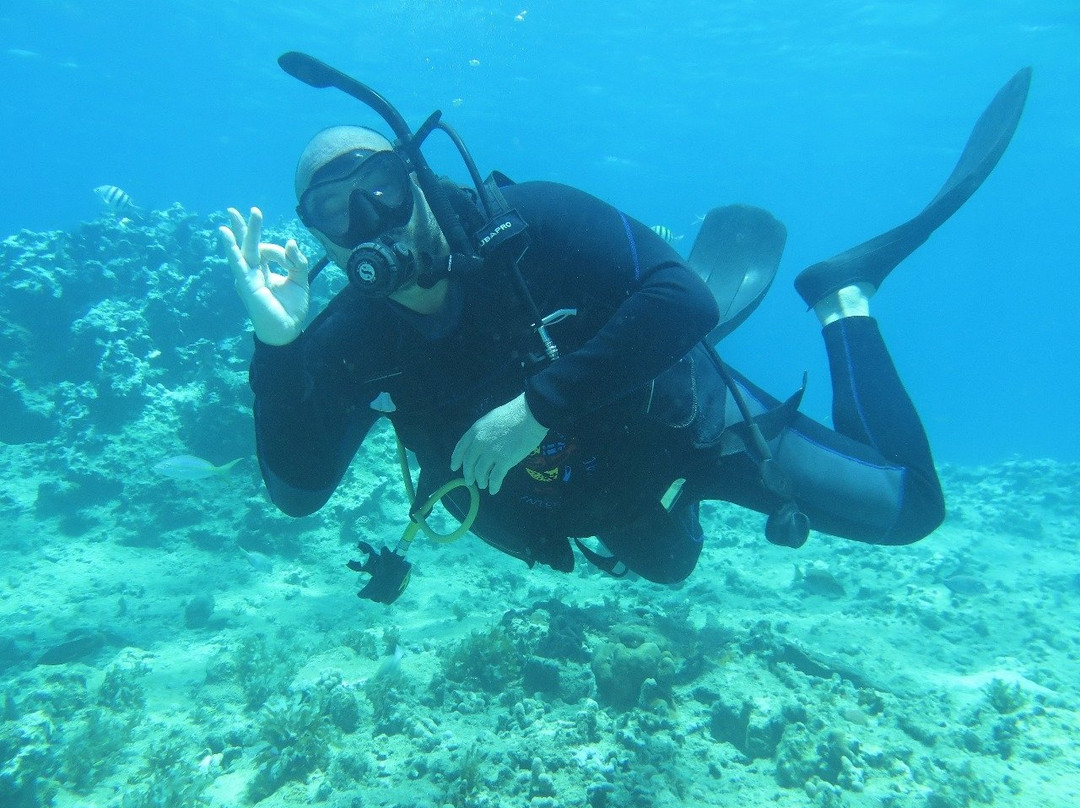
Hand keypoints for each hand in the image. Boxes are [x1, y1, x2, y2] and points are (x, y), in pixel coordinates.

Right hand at [219, 206, 309, 345]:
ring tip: (233, 213)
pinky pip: (239, 263)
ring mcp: (248, 277)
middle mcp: (253, 271)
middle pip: (249, 244)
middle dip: (246, 226)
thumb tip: (291, 241)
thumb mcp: (300, 279)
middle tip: (239, 209)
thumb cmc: (291, 307)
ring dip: (242, 231)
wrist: (287, 330)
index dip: (282, 252)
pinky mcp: (247, 284)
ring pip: (245, 249)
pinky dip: (232, 248)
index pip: (269, 250)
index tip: (291, 260)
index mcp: (264, 269)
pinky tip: (226, 235)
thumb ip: (298, 260)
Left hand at [451, 393, 548, 495]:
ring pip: (480, 472)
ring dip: (480, 481)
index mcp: (475, 430)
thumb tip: (483, 446)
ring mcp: (491, 452)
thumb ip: (483, 433)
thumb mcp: (491, 420)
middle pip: (469, 463)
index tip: (454, 468)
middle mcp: (479, 443)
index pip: (461, 448)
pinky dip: (494, 486)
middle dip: (468, 474)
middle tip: (470, 481)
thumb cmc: (513, 413)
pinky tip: (494, 490)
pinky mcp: (504, 461)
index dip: (456, 459)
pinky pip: (495, 478)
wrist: (530, 414)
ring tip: (483, 485)